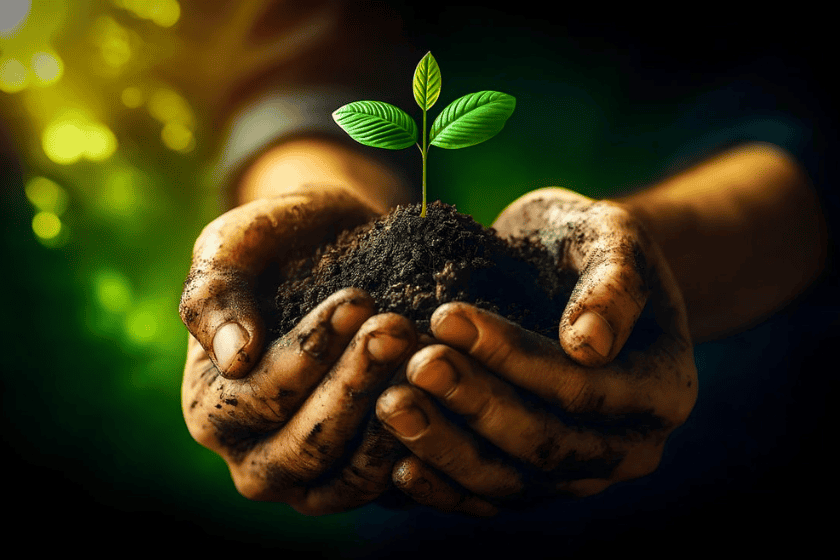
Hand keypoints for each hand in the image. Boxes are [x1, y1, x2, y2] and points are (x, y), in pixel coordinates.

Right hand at [180, 186, 415, 513]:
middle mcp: (254, 455)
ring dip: (390, 419)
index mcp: (209, 407)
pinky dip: (417, 448)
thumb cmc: (276, 242)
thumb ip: (215, 297)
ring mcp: (310, 477)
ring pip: (349, 478)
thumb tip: (234, 359)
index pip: (256, 398)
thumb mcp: (232, 247)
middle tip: (396, 327)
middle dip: (354, 386)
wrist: (335, 242)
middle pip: (304, 447)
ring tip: (423, 356)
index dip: (307, 354)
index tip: (357, 301)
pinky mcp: (359, 478)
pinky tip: (443, 395)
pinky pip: (389, 485)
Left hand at [374, 188, 697, 513]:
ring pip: (511, 482)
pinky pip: (488, 498)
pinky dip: (443, 487)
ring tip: (391, 406)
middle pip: (546, 445)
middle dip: (474, 405)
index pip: (584, 389)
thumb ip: (613, 285)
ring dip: (447, 449)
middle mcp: (629, 448)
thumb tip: (591, 345)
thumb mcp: (613, 238)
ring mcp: (580, 474)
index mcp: (662, 391)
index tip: (448, 317)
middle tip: (414, 365)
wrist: (568, 273)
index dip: (514, 359)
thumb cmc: (589, 245)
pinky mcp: (534, 483)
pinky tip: (397, 467)